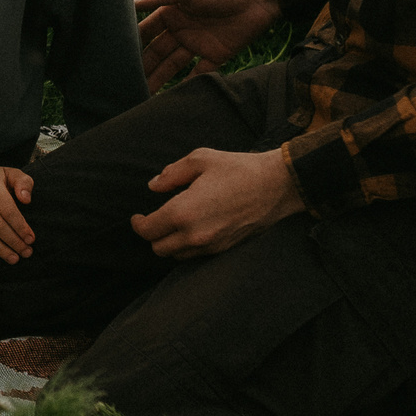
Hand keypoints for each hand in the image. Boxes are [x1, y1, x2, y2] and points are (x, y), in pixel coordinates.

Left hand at [129, 147, 302, 258]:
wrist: (277, 185)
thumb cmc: (238, 169)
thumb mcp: (200, 159)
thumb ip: (172, 174)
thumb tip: (153, 185)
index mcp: (183, 212)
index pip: (148, 230)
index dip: (137, 224)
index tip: (137, 216)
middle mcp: (195, 235)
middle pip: (159, 248)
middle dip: (152, 235)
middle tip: (154, 219)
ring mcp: (211, 245)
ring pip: (177, 255)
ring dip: (170, 242)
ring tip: (173, 224)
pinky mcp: (225, 248)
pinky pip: (196, 255)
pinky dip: (188, 246)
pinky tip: (193, 228)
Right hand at [135, 0, 283, 91]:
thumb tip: (132, 3)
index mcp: (172, 13)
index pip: (147, 31)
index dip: (133, 44)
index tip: (117, 59)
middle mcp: (182, 30)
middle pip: (158, 52)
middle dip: (143, 67)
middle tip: (127, 84)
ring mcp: (198, 44)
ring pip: (173, 65)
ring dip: (160, 79)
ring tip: (143, 95)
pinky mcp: (217, 55)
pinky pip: (199, 73)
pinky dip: (187, 85)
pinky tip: (172, 98)